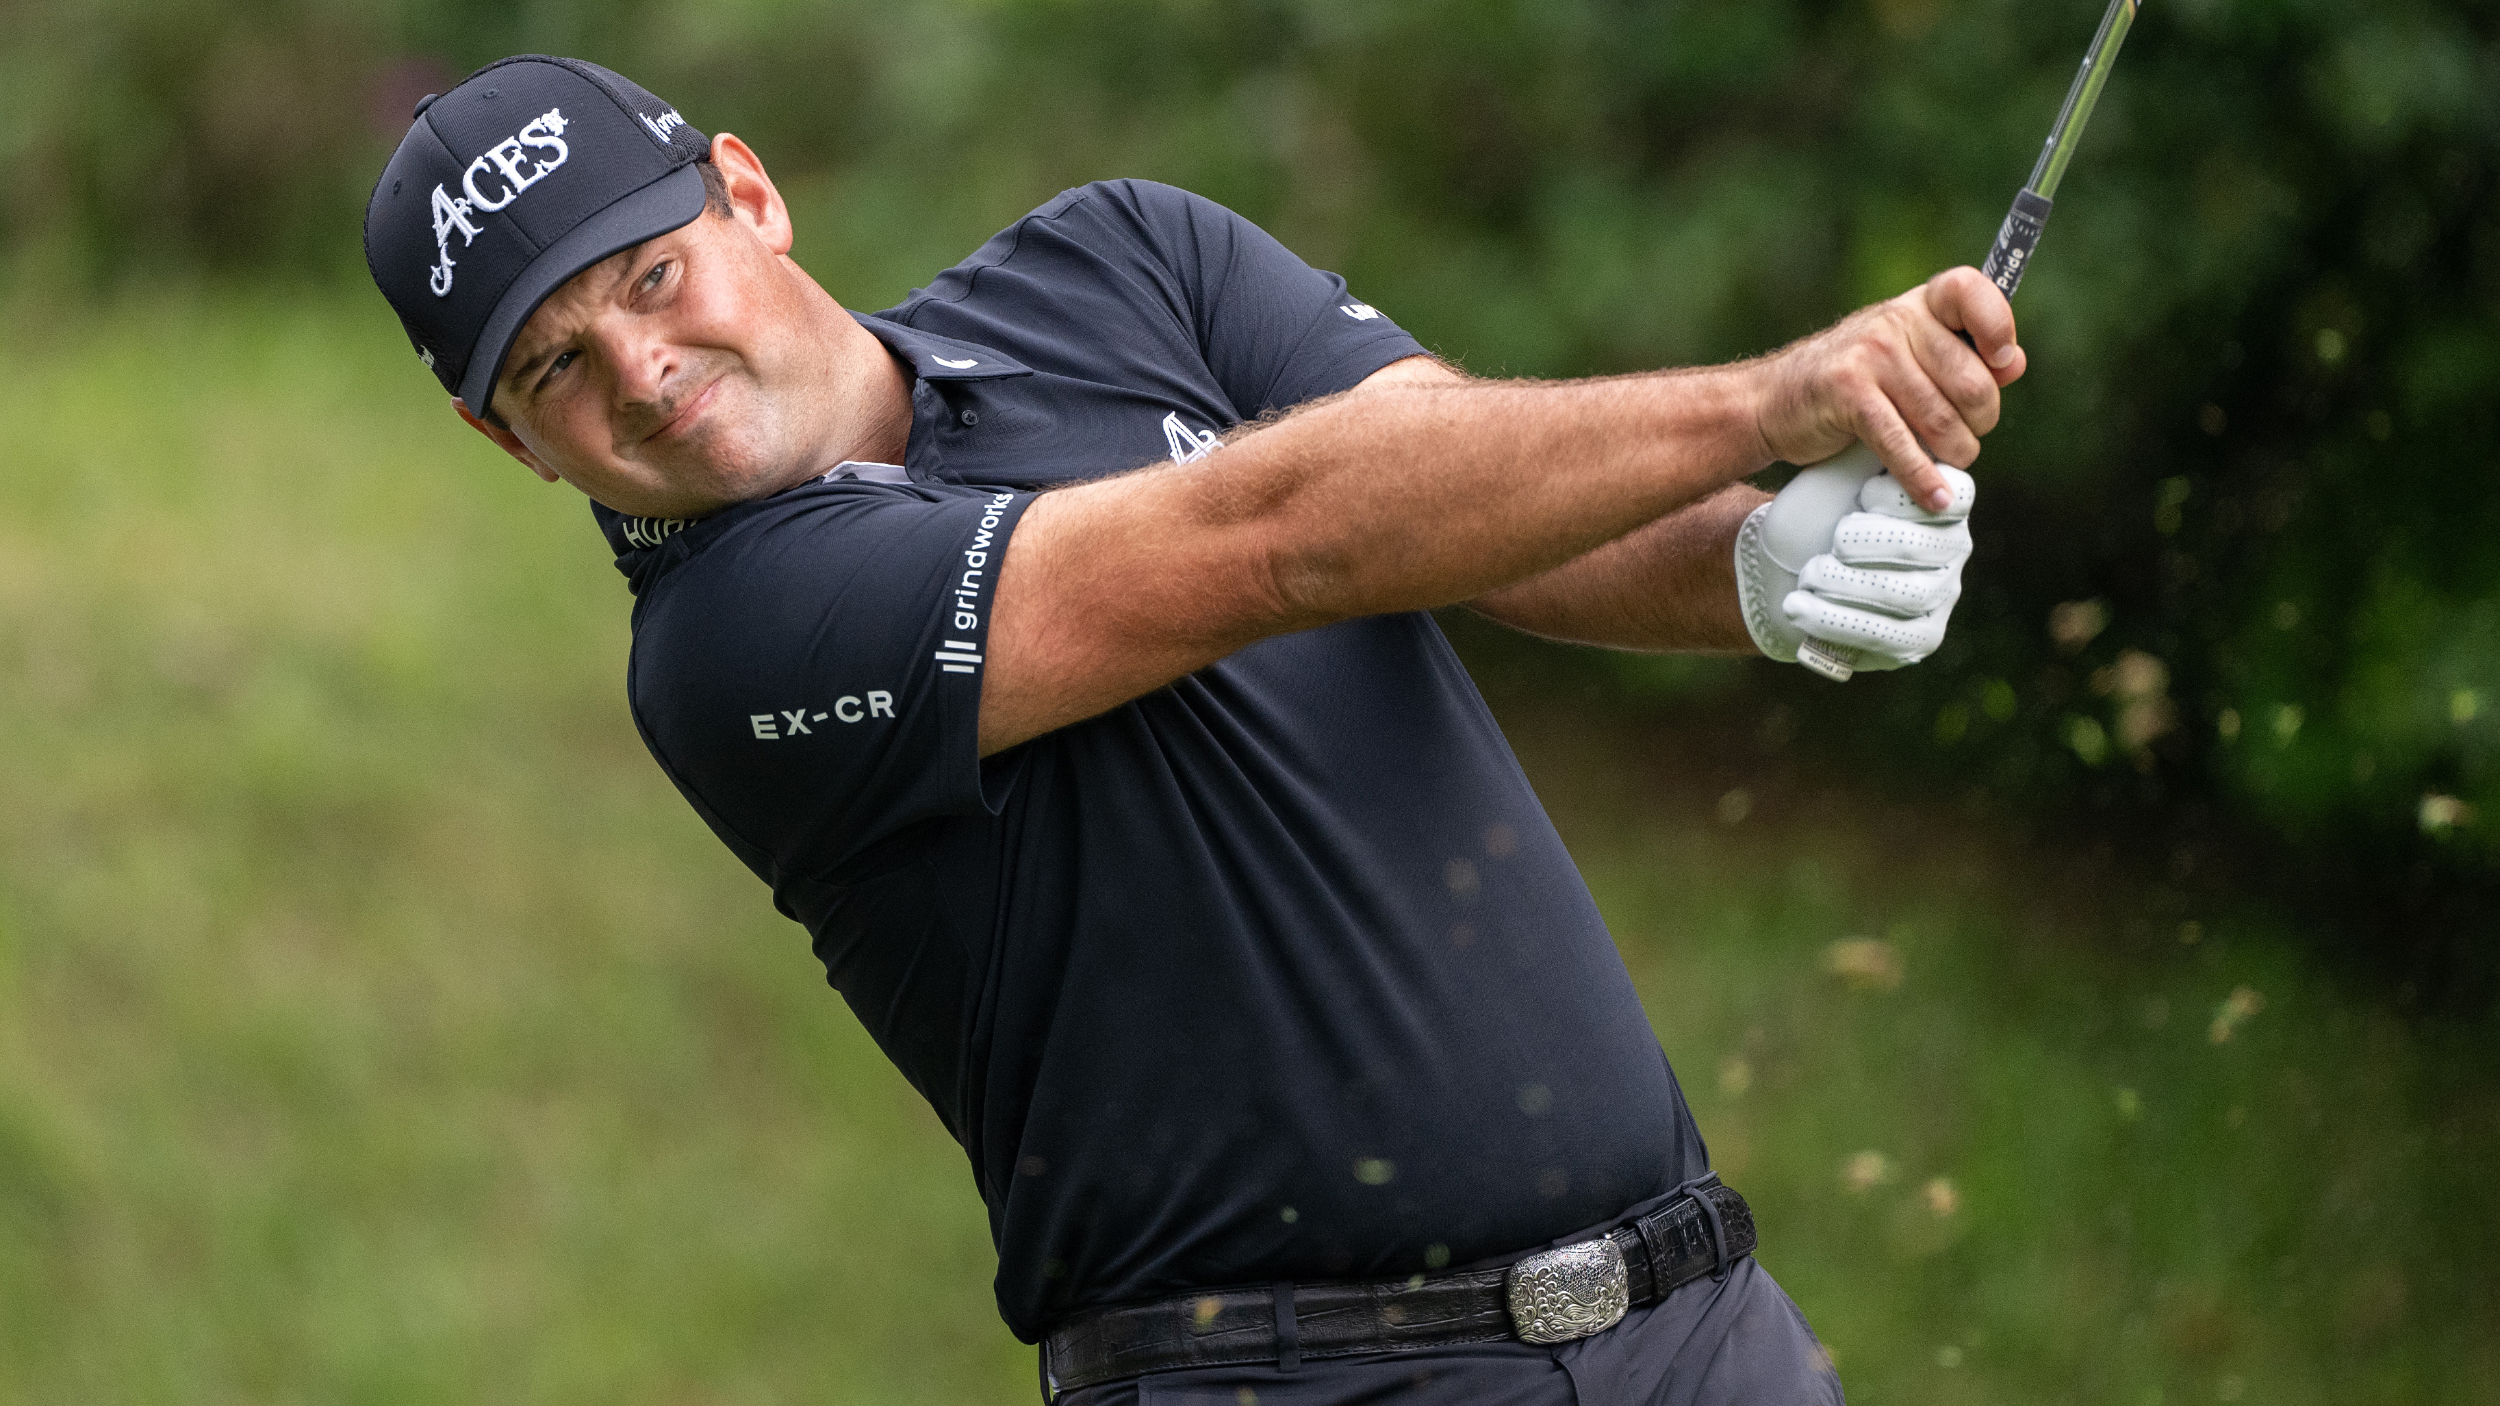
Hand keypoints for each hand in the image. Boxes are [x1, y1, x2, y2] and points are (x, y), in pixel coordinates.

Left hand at [1734, 446, 1974, 672]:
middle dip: (1875, 541)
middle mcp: (1952, 549)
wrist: (1789, 562)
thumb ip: (1876, 445)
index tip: (1867, 492)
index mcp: (1943, 502)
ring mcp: (1938, 596)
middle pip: (1927, 547)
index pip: (1954, 495)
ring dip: (1850, 583)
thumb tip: (1893, 404)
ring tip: (1808, 573)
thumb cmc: (1821, 507)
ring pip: (1906, 594)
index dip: (1911, 495)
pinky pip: (1889, 636)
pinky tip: (1797, 607)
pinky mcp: (1917, 638)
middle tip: (1835, 537)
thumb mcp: (1843, 471)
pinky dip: (1836, 621)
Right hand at [1748, 269, 2022, 511]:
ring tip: (1943, 466)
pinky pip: (1902, 443)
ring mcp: (1871, 355)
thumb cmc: (1850, 386)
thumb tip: (2013, 363)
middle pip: (1972, 382)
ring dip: (1953, 456)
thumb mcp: (1905, 358)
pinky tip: (1934, 498)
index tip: (2001, 362)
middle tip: (1960, 437)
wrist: (1770, 402)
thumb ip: (1960, 358)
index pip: (1970, 291)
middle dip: (1978, 423)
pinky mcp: (1848, 394)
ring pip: (1943, 421)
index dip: (1997, 325)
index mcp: (1917, 306)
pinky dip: (1921, 478)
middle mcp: (1896, 322)